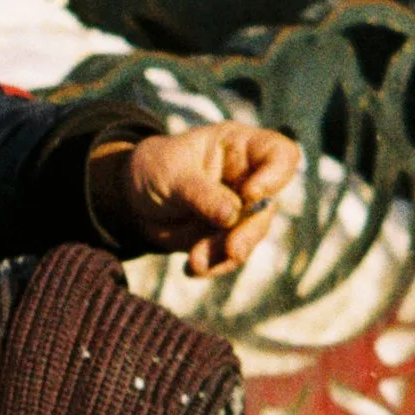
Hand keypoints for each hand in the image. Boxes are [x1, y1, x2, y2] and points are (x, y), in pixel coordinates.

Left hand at [93, 123, 301, 278]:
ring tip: (196, 261)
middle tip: (232, 250)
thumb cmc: (155, 168)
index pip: (280, 154)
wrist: (133, 198)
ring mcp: (240, 209)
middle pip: (268, 206)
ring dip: (226, 253)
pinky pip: (230, 255)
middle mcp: (248, 178)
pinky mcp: (228, 236)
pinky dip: (214, 265)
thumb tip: (232, 217)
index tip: (251, 193)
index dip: (276, 175)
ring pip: (250, 235)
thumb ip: (201, 193)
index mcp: (240, 147)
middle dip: (249, 232)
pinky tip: (193, 268)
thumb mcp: (171, 174)